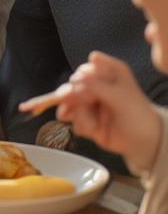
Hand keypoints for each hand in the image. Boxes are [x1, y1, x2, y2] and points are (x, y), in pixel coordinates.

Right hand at [33, 51, 160, 169]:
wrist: (143, 142)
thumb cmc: (138, 115)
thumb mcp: (120, 96)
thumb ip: (96, 86)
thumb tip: (74, 80)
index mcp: (108, 73)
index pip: (85, 71)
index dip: (82, 82)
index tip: (87, 92)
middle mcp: (97, 85)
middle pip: (72, 87)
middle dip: (74, 99)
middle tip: (83, 105)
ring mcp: (89, 102)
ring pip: (69, 103)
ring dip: (77, 115)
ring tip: (90, 123)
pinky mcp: (85, 117)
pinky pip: (72, 119)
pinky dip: (80, 126)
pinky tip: (92, 130)